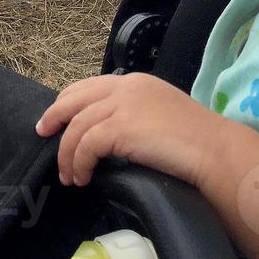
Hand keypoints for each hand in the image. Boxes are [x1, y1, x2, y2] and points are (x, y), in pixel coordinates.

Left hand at [34, 72, 234, 191]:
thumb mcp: (162, 112)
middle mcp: (126, 87)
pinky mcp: (121, 128)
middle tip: (43, 134)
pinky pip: (86, 144)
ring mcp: (122, 105)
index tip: (57, 118)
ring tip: (69, 175)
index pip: (90, 85)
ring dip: (67, 153)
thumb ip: (136, 113)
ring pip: (76, 125)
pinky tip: (83, 176)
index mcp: (136, 82)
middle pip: (74, 98)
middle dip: (54, 116)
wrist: (214, 149)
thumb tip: (111, 132)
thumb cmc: (197, 138)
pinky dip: (79, 162)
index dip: (68, 101)